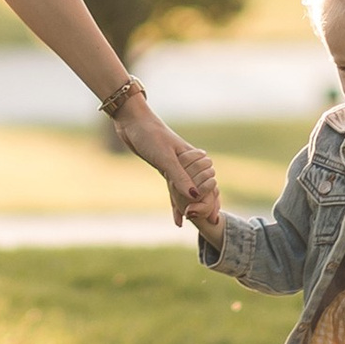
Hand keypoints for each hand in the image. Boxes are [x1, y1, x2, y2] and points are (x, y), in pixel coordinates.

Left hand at [119, 98, 217, 231]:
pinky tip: (176, 218)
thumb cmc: (150, 134)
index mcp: (192, 157)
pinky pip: (174, 189)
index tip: (213, 217)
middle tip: (209, 222)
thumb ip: (179, 176)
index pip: (208, 182)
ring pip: (187, 189)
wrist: (132, 121)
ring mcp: (176, 165)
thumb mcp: (165, 157)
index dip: (211, 200)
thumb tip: (194, 197)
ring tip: (194, 222)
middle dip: (205, 204)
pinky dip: (175, 203)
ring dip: (191, 205)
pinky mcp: (164, 167)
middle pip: (201, 187)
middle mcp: (187, 162)